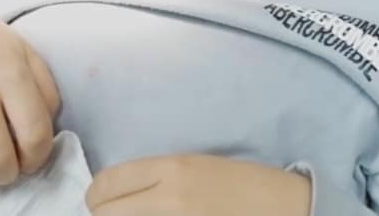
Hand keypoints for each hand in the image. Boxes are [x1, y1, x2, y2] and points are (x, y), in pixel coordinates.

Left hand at [85, 154, 310, 215]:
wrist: (282, 208)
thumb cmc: (241, 184)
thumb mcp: (197, 166)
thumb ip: (156, 176)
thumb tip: (115, 193)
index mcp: (173, 168)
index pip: (108, 183)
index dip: (95, 195)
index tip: (98, 201)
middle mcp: (170, 197)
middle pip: (105, 213)